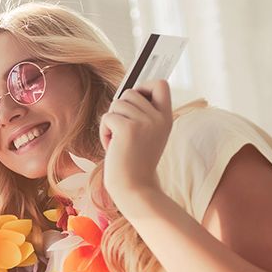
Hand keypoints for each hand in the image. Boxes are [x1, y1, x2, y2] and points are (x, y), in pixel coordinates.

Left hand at [98, 80, 173, 208]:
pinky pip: (107, 117)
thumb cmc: (135, 164)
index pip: (161, 84)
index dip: (144, 87)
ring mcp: (144, 122)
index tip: (135, 105)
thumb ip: (142, 115)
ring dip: (111, 122)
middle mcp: (158, 117)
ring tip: (118, 142)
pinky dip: (104, 132)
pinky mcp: (127, 128)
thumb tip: (127, 93)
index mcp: (166, 118)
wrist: (135, 187)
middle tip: (123, 134)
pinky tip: (112, 147)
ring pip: (117, 103)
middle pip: (130, 92)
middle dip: (120, 111)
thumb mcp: (147, 135)